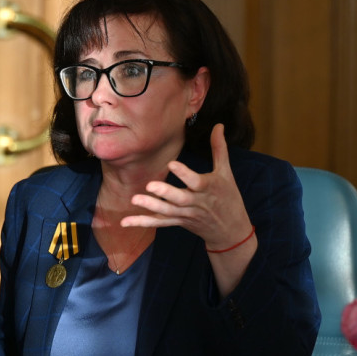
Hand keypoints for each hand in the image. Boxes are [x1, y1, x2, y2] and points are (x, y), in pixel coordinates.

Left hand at [121, 124, 252, 249]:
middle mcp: (196, 203)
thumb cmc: (228, 197)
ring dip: (151, 207)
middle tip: (150, 185)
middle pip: (180, 199)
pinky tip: (125, 222)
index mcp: (208, 188)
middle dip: (166, 193)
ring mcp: (186, 214)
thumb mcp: (226, 172)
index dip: (185, 174)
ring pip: (168, 212)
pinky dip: (143, 222)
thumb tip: (218, 125)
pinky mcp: (179, 222)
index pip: (196, 181)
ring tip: (135, 199)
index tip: (172, 163)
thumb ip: (219, 148)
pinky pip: (160, 223)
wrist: (230, 230)